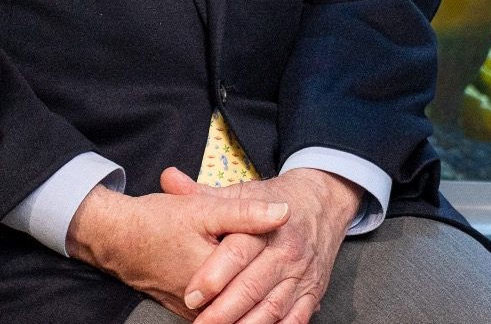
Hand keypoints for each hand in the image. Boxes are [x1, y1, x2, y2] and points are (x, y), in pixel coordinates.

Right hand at [66, 179, 289, 318]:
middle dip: (274, 308)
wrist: (115, 238)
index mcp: (212, 278)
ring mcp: (193, 313)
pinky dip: (240, 317)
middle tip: (307, 308)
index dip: (284, 280)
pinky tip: (260, 312)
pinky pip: (220, 321)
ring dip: (258, 317)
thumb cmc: (157, 221)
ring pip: (235, 319)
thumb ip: (245, 213)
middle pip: (248, 311)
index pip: (256, 285)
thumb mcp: (202, 210)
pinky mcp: (186, 313)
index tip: (310, 271)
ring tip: (283, 309)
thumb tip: (284, 212)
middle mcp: (202, 305)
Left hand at [168, 167, 363, 323]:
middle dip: (223, 311)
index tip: (191, 295)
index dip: (213, 276)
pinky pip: (296, 319)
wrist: (322, 202)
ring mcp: (301, 275)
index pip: (237, 253)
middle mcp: (286, 252)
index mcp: (266, 226)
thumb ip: (203, 193)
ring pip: (272, 308)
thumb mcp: (242, 192)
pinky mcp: (312, 292)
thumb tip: (168, 180)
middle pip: (252, 287)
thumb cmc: (273, 199)